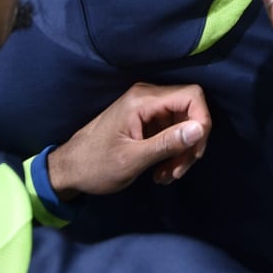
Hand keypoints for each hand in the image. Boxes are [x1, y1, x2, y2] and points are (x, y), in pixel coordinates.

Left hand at [47, 82, 211, 196]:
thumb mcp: (132, 159)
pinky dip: (171, 153)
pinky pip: (171, 132)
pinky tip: (161, 172)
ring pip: (183, 124)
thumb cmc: (96, 165)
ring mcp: (146, 109)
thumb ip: (167, 143)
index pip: (192, 96)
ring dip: (181, 152)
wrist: (69, 170)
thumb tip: (200, 128)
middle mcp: (147, 97)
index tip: (195, 152)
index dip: (202, 121)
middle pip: (190, 111)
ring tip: (166, 176)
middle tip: (177, 172)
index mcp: (143, 100)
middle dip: (190, 143)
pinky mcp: (145, 121)